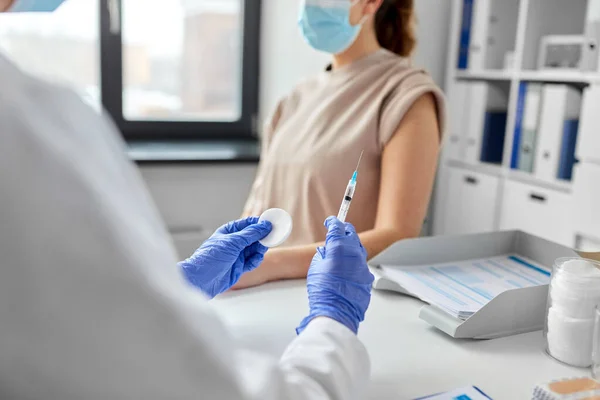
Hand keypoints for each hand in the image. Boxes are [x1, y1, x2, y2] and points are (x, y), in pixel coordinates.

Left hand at [179, 217, 271, 298]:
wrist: (202, 279)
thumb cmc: (211, 257)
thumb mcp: (233, 242)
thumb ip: (250, 234)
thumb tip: (264, 225)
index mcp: (229, 231)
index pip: (247, 224)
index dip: (259, 224)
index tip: (270, 225)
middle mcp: (233, 242)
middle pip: (253, 237)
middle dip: (261, 238)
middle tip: (268, 240)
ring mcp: (236, 255)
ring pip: (254, 249)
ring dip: (259, 250)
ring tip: (259, 252)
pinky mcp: (239, 266)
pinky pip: (252, 261)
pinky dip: (255, 261)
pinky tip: (254, 261)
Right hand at [296, 217, 373, 334]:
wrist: (337, 313)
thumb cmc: (323, 292)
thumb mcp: (316, 267)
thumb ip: (323, 254)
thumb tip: (327, 251)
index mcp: (340, 248)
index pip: (338, 227)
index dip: (333, 223)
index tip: (331, 222)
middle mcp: (355, 254)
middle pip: (352, 235)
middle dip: (344, 232)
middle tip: (337, 232)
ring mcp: (363, 266)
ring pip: (358, 250)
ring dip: (350, 247)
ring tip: (341, 251)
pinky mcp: (367, 277)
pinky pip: (361, 265)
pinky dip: (354, 263)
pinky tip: (346, 270)